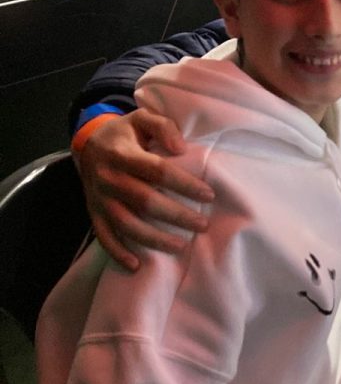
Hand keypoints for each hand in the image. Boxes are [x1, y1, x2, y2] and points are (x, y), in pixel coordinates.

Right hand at [78, 110, 212, 269]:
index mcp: (122, 154)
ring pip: (126, 223)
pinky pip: (104, 236)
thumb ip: (162, 126)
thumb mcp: (141, 118)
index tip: (209, 194)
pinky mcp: (94, 212)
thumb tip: (180, 148)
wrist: (88, 143)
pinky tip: (136, 265)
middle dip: (177, 215)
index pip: (157, 171)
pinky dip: (118, 252)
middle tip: (203, 224)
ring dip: (154, 238)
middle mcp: (108, 178)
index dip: (184, 184)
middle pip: (145, 201)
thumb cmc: (125, 133)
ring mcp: (99, 198)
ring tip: (181, 246)